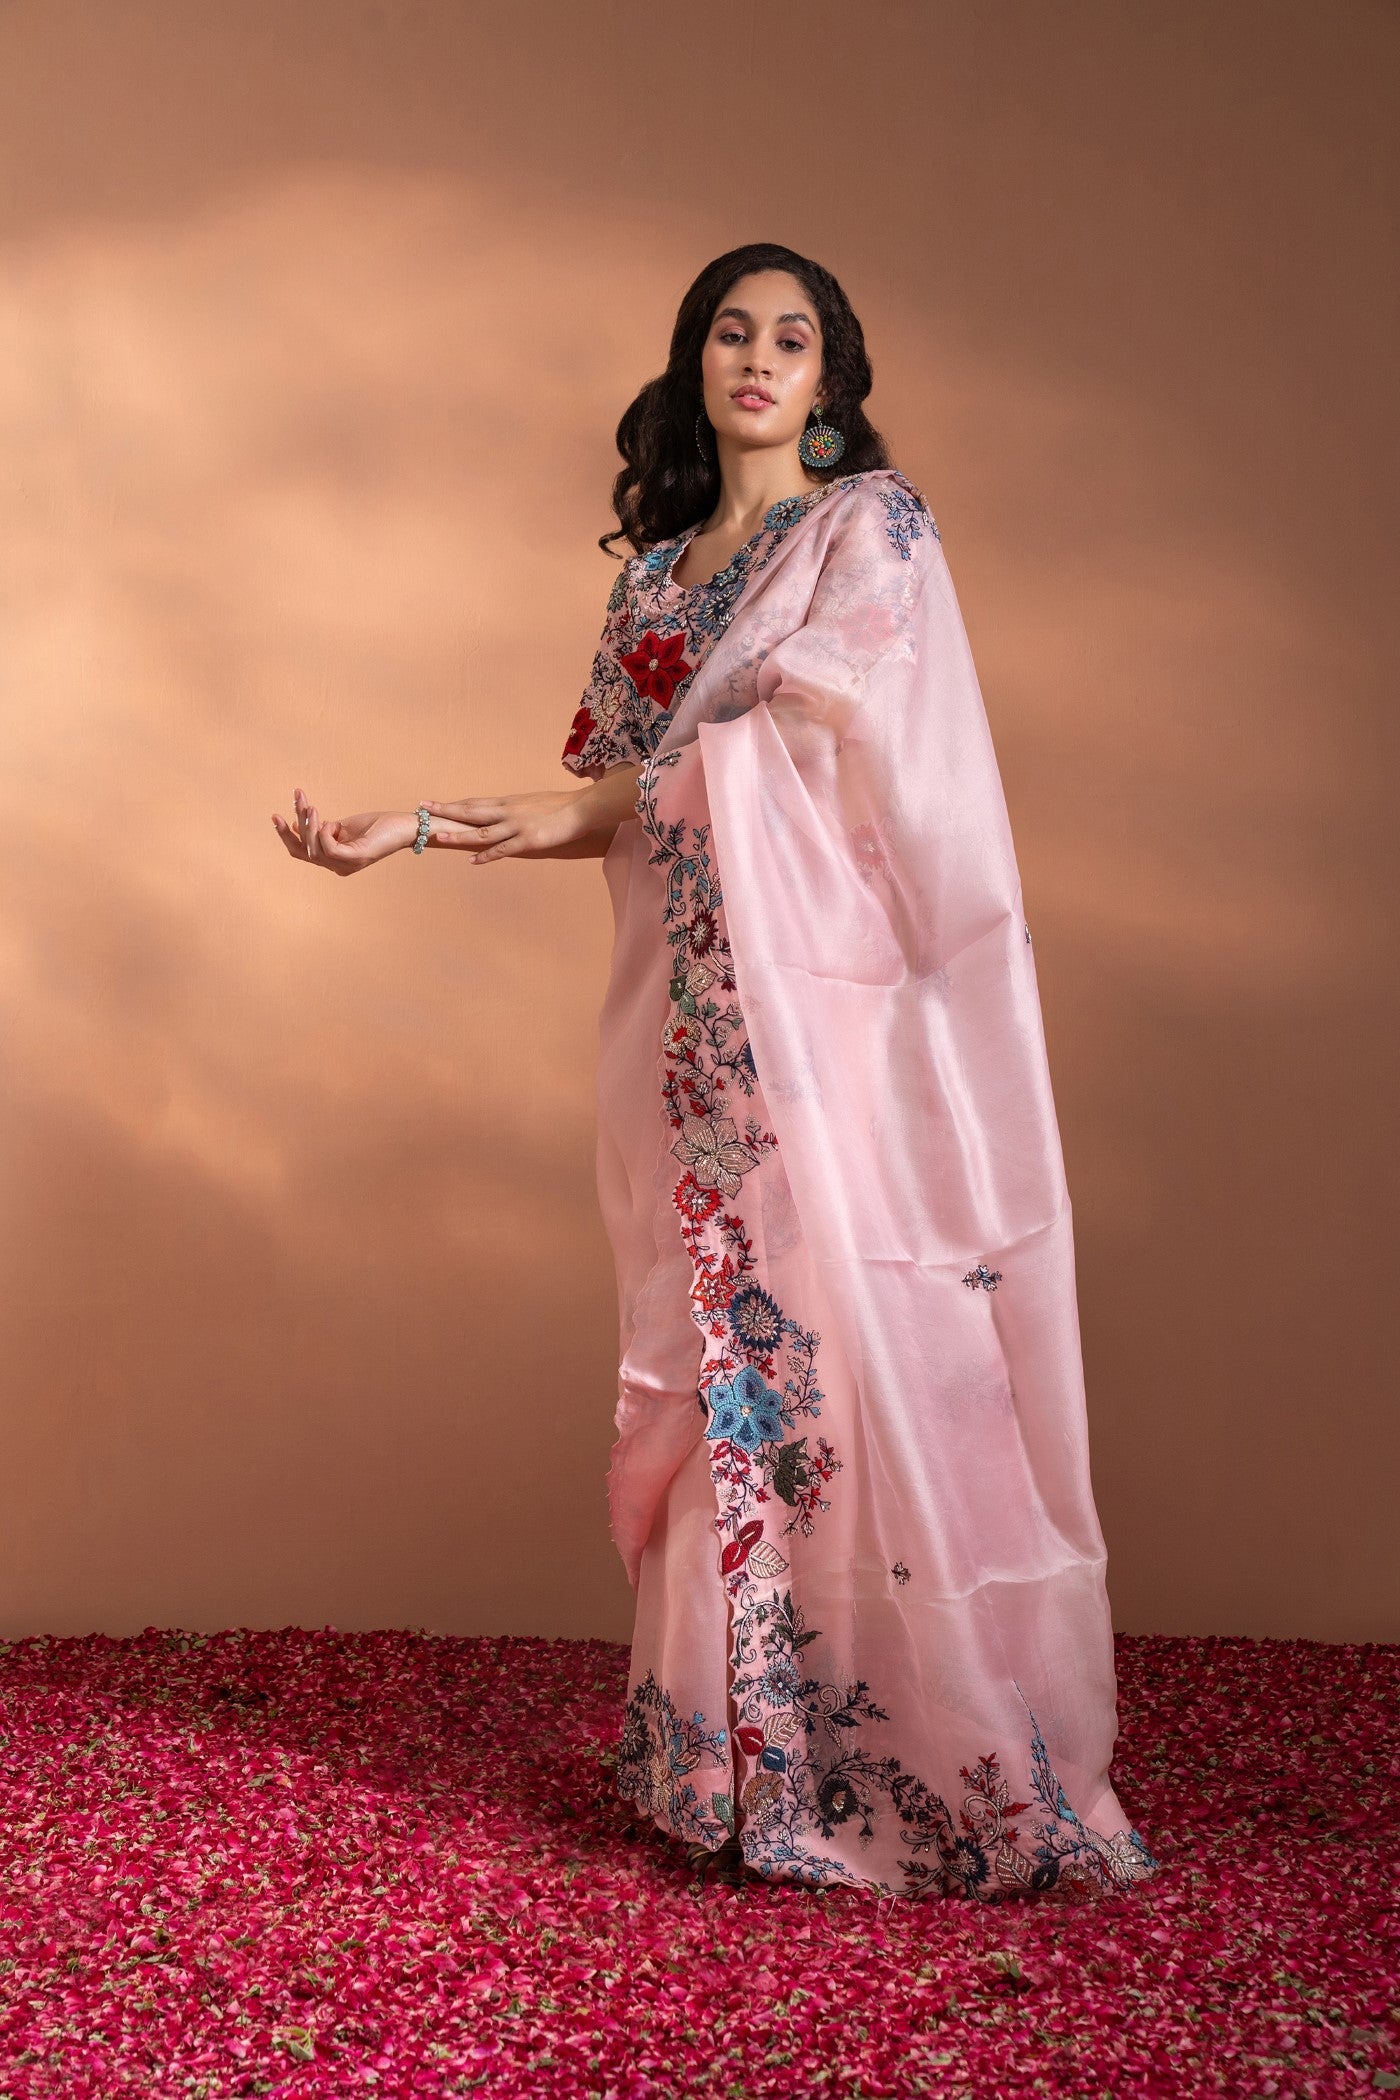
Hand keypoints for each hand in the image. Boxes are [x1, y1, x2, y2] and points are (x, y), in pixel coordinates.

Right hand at [271, 787, 417, 874]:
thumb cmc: (379, 825)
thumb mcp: (345, 826)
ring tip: (309, 806)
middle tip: (276, 814)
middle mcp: (338, 866)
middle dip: (286, 834)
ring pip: (313, 849)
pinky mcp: (356, 858)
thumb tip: (306, 823)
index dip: (288, 836)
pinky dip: (323, 833)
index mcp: (335, 859)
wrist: (405, 827)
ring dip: (307, 825)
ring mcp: (347, 865)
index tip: (279, 816)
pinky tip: (330, 822)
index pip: (304, 851)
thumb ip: (326, 828)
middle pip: (302, 853)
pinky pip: (328, 848)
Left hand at [419, 789, 599, 862]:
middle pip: (471, 811)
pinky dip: (485, 855)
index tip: (434, 803)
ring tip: (440, 837)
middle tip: (423, 810)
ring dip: (460, 835)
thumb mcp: (534, 802)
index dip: (453, 804)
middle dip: (446, 811)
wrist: (582, 808)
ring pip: (482, 832)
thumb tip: (507, 813)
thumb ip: (517, 809)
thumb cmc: (562, 805)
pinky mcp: (528, 841)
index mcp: (508, 802)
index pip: (475, 803)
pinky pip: (502, 849)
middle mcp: (508, 812)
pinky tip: (472, 860)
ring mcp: (516, 826)